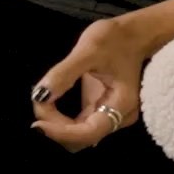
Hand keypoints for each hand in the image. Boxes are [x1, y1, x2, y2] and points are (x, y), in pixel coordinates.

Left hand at [29, 17, 151, 151]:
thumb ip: (64, 73)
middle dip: (56, 127)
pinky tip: (48, 105)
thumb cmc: (116, 39)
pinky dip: (61, 120)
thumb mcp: (88, 50)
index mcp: (121, 104)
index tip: (37, 124)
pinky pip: (78, 125)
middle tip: (39, 102)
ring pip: (78, 135)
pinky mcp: (101, 110)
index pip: (88, 132)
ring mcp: (111, 116)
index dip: (61, 133)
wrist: (135, 34)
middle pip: (82, 139)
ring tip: (41, 101)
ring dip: (56, 124)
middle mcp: (119, 117)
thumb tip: (39, 96)